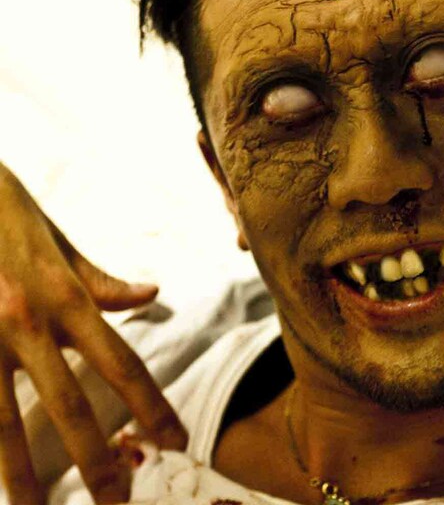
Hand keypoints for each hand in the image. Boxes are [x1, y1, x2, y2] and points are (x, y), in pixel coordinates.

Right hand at [0, 163, 187, 503]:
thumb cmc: (6, 215)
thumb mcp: (60, 243)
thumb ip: (102, 282)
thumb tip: (154, 297)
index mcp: (67, 296)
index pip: (123, 362)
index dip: (154, 406)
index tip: (178, 441)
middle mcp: (29, 320)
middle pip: (71, 404)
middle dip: (96, 458)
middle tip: (119, 501)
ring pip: (2, 421)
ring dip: (22, 474)